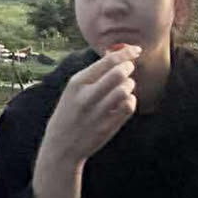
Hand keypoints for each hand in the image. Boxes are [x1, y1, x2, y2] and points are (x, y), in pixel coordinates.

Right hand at [32, 48, 138, 197]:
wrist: (61, 147)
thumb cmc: (69, 113)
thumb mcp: (73, 90)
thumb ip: (93, 74)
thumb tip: (115, 54)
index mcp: (77, 83)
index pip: (107, 61)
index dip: (126, 53)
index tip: (136, 50)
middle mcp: (86, 96)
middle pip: (119, 73)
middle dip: (129, 68)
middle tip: (129, 69)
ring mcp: (97, 112)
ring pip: (125, 89)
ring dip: (130, 85)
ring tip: (125, 88)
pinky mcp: (108, 126)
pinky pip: (129, 106)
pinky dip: (131, 101)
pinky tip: (124, 102)